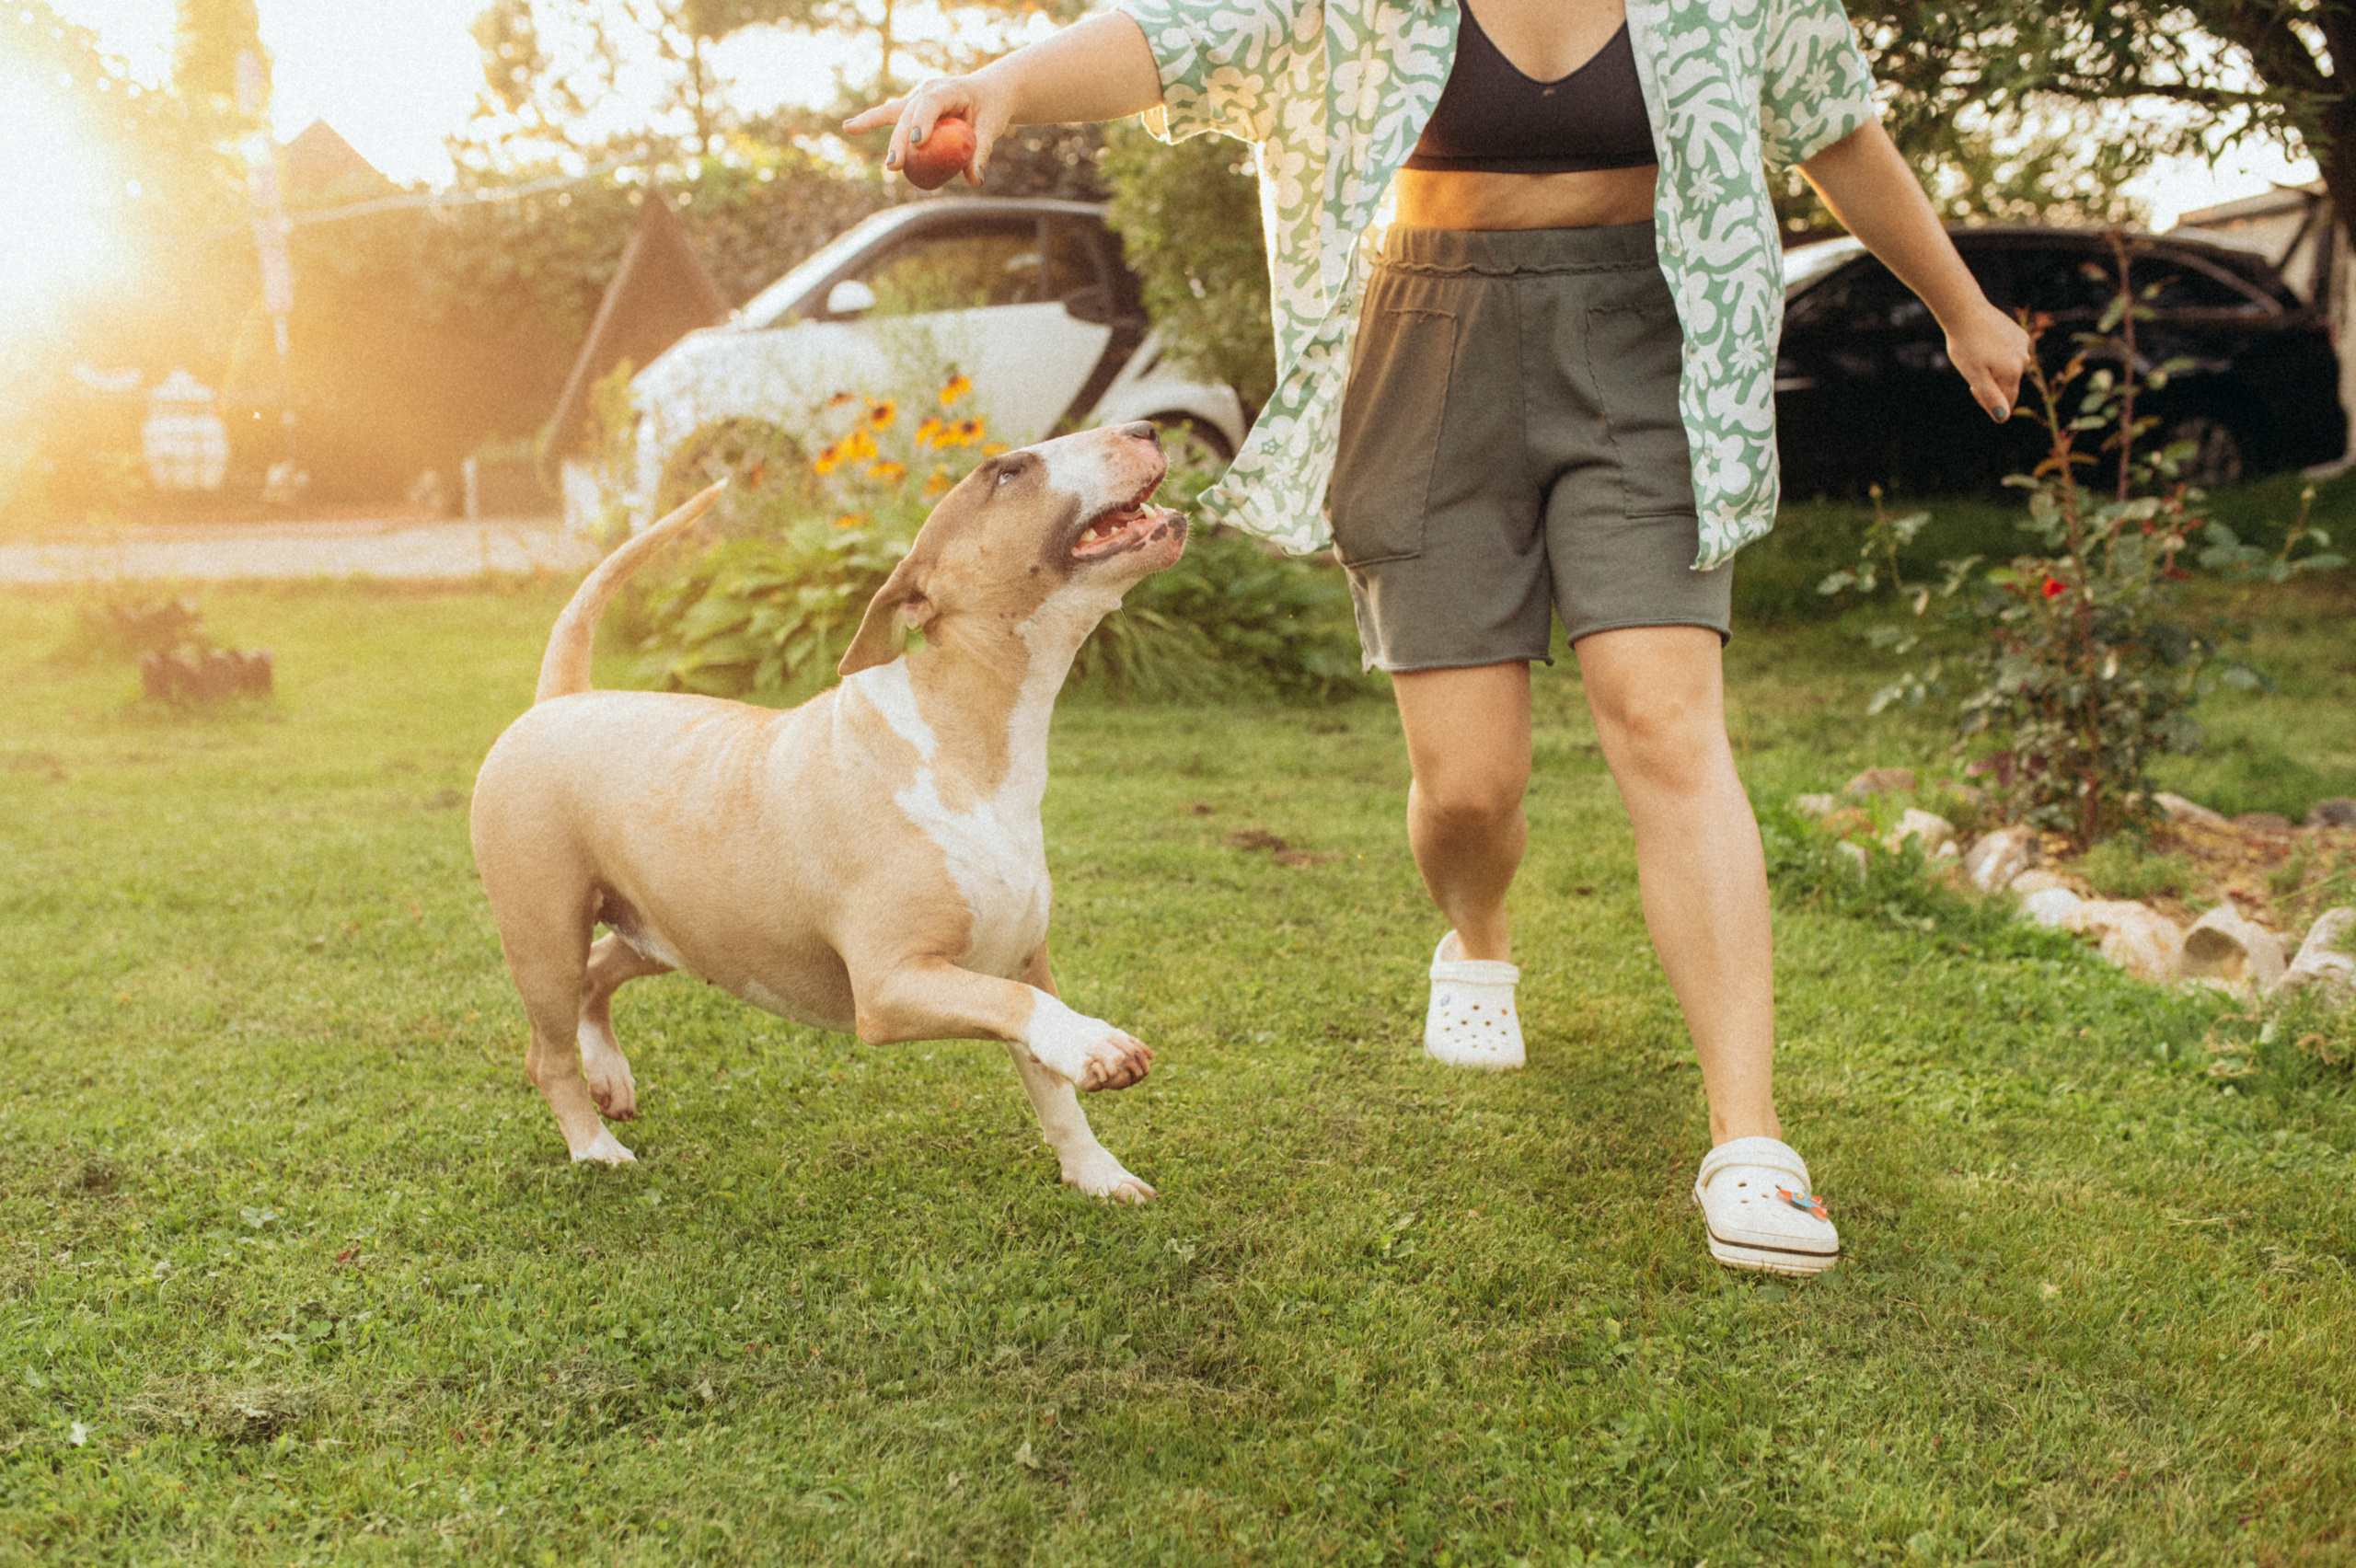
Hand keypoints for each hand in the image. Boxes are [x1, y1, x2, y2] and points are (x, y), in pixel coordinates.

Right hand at [843, 74, 1008, 187]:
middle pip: (909, 114)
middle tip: (894, 165)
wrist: (988, 92)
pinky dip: (871, 120)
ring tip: (852, 130)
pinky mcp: (912, 108)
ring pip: (894, 113)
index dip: (922, 121)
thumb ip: (981, 151)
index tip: (918, 142)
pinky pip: (889, 115)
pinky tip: (849, 127)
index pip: (931, 104)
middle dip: (899, 140)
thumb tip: (975, 180)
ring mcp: (917, 98)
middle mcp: (928, 90)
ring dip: (874, 123)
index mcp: (948, 89)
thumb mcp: (990, 127)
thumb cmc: (991, 108)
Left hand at [1945, 299, 2032, 422]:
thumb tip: (2002, 417)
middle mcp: (2024, 359)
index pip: (2006, 402)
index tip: (1972, 388)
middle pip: (2008, 385)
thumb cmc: (1965, 345)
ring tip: (1977, 355)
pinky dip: (1998, 355)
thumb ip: (1990, 396)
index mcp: (2013, 372)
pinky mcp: (2019, 334)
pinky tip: (1985, 344)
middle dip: (1991, 385)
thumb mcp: (1974, 375)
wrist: (1965, 311)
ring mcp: (2023, 345)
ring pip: (2009, 369)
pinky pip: (2010, 354)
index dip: (1987, 401)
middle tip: (1972, 370)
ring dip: (1994, 370)